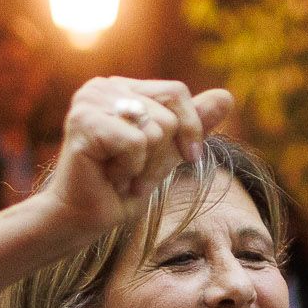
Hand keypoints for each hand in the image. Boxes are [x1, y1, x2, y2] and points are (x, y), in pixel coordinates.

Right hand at [43, 79, 232, 241]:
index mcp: (121, 87)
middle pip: (170, 113)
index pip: (176, 92)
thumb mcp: (166, 154)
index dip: (190, 129)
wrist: (80, 220)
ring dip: (145, 166)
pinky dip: (130, 169)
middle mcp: (102, 87)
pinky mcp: (84, 121)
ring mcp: (90, 101)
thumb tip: (227, 96)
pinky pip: (137, 143)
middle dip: (162, 156)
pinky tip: (108, 176)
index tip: (186, 157)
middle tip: (134, 175)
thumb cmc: (119, 189)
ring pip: (157, 129)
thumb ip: (192, 125)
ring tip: (120, 176)